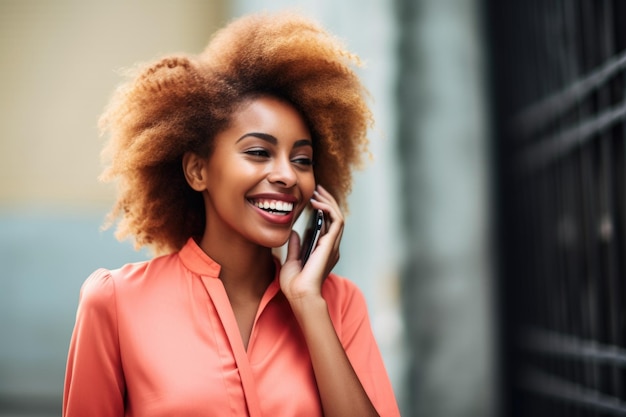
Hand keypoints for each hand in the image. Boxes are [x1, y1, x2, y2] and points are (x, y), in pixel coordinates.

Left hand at [279, 185, 343, 302]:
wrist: (299, 294)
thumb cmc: (295, 284)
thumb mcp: (291, 261)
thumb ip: (294, 246)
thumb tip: (295, 232)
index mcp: (323, 251)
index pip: (327, 225)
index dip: (322, 210)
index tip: (312, 199)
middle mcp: (331, 247)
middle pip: (334, 218)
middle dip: (327, 201)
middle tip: (317, 189)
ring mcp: (332, 245)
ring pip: (338, 216)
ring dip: (329, 202)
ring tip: (317, 192)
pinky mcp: (331, 244)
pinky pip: (336, 221)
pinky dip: (329, 209)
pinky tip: (317, 203)